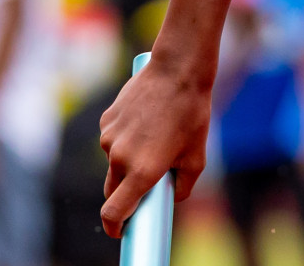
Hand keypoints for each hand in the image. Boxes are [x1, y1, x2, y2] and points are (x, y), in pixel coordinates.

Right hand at [98, 52, 211, 237]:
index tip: (121, 231)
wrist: (177, 70)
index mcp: (142, 172)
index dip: (115, 226)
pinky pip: (112, 140)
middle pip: (113, 190)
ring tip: (156, 137)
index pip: (114, 212)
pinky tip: (146, 121)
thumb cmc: (191, 114)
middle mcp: (120, 158)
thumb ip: (183, 185)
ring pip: (114, 162)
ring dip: (128, 160)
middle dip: (126, 192)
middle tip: (148, 182)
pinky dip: (125, 139)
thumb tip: (171, 197)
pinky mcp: (106, 121)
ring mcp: (109, 138)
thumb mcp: (197, 156)